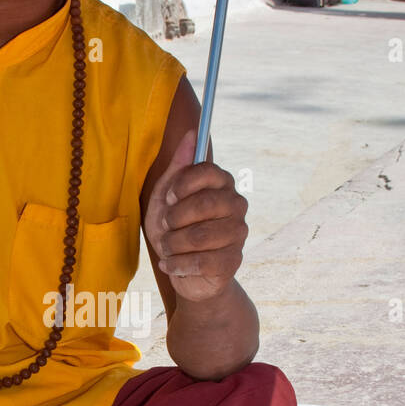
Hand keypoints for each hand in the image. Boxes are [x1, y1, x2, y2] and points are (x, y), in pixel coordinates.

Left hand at [144, 129, 248, 301]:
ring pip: (199, 236)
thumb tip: (192, 132)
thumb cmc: (174, 231)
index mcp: (222, 184)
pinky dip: (177, 265)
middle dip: (174, 219)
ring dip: (172, 245)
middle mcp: (236, 205)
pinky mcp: (234, 261)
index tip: (169, 198)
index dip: (182, 185)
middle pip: (204, 204)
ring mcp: (238, 233)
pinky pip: (201, 262)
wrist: (184, 273)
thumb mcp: (166, 199)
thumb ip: (177, 168)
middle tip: (166, 228)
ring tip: (167, 249)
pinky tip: (171, 265)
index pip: (207, 170)